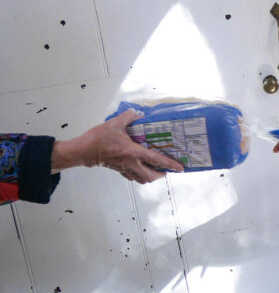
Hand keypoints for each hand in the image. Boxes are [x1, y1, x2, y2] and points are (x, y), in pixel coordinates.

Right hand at [51, 110, 185, 183]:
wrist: (82, 151)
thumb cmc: (98, 138)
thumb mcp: (114, 123)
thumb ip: (129, 116)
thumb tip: (138, 112)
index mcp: (133, 152)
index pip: (156, 160)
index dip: (170, 165)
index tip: (181, 168)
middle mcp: (131, 163)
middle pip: (151, 176)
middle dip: (161, 175)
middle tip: (167, 169)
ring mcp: (124, 168)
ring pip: (142, 179)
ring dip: (151, 176)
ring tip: (156, 170)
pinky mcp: (118, 170)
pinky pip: (132, 176)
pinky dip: (140, 174)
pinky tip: (141, 167)